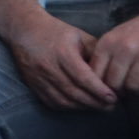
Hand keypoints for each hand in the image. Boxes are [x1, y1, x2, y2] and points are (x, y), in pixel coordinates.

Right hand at [0, 0, 114, 110]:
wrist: (24, 30)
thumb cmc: (55, 32)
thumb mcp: (79, 36)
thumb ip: (96, 53)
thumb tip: (113, 72)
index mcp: (62, 53)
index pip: (83, 78)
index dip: (99, 90)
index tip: (113, 97)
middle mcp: (48, 67)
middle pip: (75, 92)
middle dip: (95, 102)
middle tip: (111, 106)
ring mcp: (38, 78)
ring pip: (64, 101)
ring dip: (83, 107)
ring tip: (98, 107)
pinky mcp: (33, 85)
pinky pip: (52, 102)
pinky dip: (68, 107)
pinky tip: (79, 105)